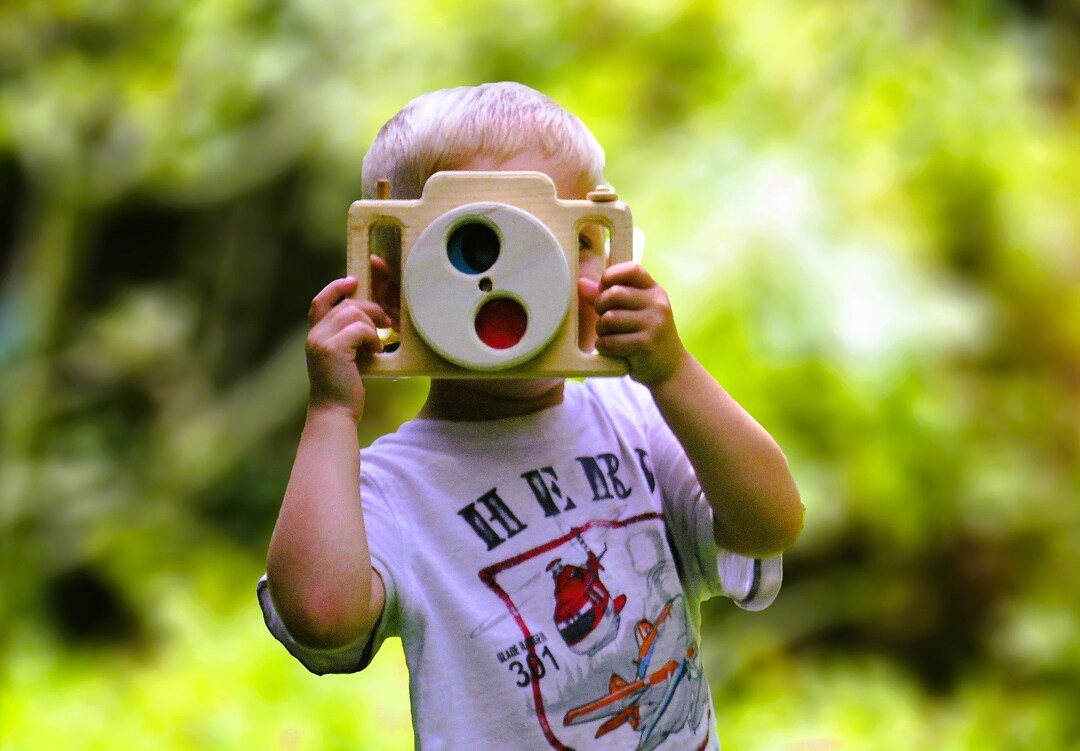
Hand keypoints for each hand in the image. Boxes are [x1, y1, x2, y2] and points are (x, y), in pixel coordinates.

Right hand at [305, 277, 391, 419]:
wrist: (335, 413)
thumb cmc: (344, 388)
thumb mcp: (343, 357)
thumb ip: (347, 337)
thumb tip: (367, 317)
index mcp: (315, 336)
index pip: (320, 301)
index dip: (336, 287)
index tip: (354, 282)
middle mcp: (314, 335)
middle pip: (345, 305)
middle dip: (370, 309)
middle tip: (386, 322)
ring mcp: (321, 341)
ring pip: (353, 313)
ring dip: (373, 325)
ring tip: (378, 343)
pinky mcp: (333, 349)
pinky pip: (360, 329)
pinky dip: (373, 337)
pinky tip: (376, 351)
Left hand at [581, 262, 687, 385]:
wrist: (670, 368)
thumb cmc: (645, 336)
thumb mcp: (633, 312)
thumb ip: (607, 297)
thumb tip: (580, 283)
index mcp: (654, 290)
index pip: (631, 269)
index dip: (610, 275)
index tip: (604, 289)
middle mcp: (657, 304)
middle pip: (614, 293)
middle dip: (600, 306)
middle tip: (603, 319)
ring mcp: (654, 324)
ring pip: (609, 318)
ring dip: (601, 330)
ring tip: (608, 336)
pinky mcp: (646, 344)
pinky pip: (610, 341)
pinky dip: (603, 347)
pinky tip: (610, 349)